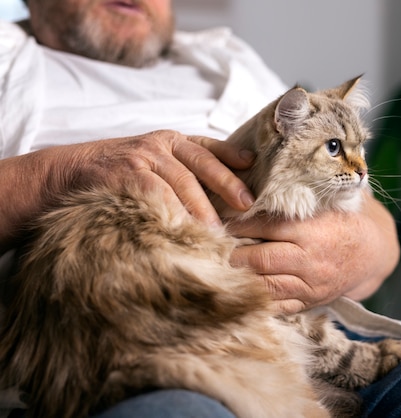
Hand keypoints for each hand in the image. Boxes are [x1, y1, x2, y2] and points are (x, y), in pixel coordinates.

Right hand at [52, 130, 254, 225]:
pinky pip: (157, 196)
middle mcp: (158, 145)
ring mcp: (141, 158)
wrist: (62, 175)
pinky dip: (173, 214)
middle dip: (228, 184)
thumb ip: (179, 176)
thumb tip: (218, 205)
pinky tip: (186, 231)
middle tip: (247, 206)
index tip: (252, 165)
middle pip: (202, 164)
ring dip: (203, 208)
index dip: (231, 155)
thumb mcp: (148, 166)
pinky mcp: (125, 175)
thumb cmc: (113, 177)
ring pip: (182, 182)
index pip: (207, 147)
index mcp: (168, 142)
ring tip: (220, 230)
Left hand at [229, 193, 399, 312]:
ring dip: (239, 278)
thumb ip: (293, 196)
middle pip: (259, 259)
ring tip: (218, 268)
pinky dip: (256, 299)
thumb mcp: (324, 202)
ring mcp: (310, 284)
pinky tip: (238, 290)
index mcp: (311, 230)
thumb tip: (251, 184)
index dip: (236, 223)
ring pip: (264, 286)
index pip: (264, 226)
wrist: (373, 252)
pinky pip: (277, 306)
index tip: (217, 218)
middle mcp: (309, 259)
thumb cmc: (343, 220)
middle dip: (231, 254)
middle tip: (208, 248)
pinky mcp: (310, 301)